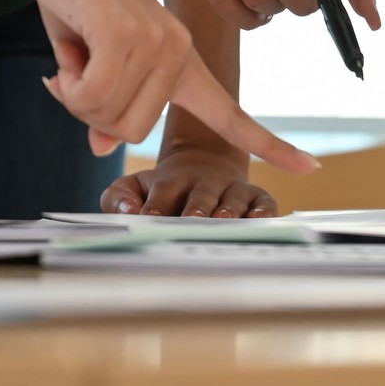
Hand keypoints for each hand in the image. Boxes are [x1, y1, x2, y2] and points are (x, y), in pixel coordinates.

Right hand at [15, 0, 319, 169]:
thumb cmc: (74, 3)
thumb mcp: (91, 63)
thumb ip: (105, 104)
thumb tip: (102, 147)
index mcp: (183, 61)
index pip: (233, 114)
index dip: (268, 144)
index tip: (310, 167)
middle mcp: (180, 51)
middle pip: (133, 132)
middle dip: (92, 112)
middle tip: (77, 72)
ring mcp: (159, 40)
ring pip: (109, 117)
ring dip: (76, 95)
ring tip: (76, 52)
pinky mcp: (127, 34)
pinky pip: (92, 96)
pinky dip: (68, 85)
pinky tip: (66, 53)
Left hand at [103, 146, 276, 217]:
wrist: (202, 165)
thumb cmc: (163, 188)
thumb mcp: (134, 186)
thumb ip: (119, 197)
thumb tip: (128, 211)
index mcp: (172, 180)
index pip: (164, 191)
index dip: (157, 203)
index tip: (149, 216)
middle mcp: (204, 182)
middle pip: (202, 194)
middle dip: (198, 207)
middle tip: (192, 219)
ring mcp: (231, 187)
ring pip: (234, 197)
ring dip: (230, 208)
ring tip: (225, 220)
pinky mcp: (255, 195)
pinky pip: (264, 201)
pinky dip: (264, 210)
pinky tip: (260, 219)